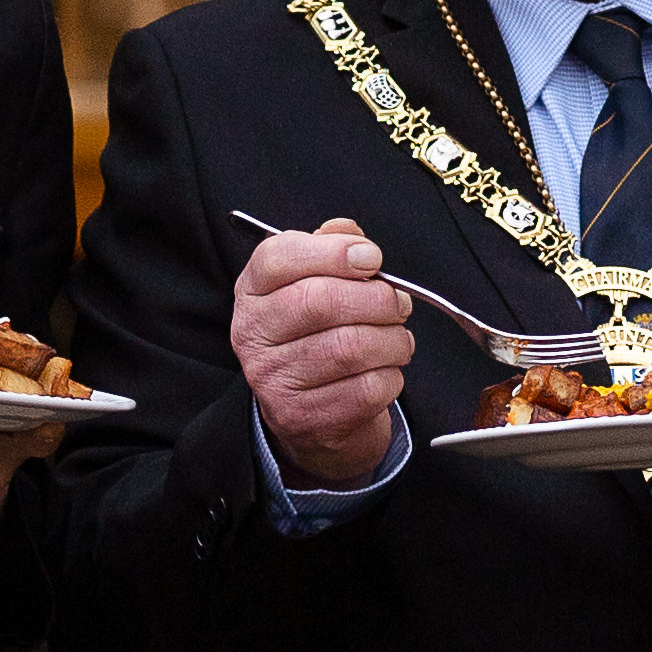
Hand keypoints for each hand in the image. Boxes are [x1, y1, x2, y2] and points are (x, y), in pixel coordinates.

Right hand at [235, 218, 411, 491]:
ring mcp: (274, 381)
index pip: (278, 258)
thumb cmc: (318, 335)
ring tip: (398, 339)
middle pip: (318, 301)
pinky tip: (386, 370)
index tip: (371, 258)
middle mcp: (252, 335)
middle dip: (376, 298)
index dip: (333, 251)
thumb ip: (331, 249)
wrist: (311, 415)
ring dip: (392, 339)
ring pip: (350, 347)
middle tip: (398, 303)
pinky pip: (367, 388)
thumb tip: (349, 232)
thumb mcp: (316, 284)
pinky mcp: (303, 418)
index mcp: (252, 292)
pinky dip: (391, 376)